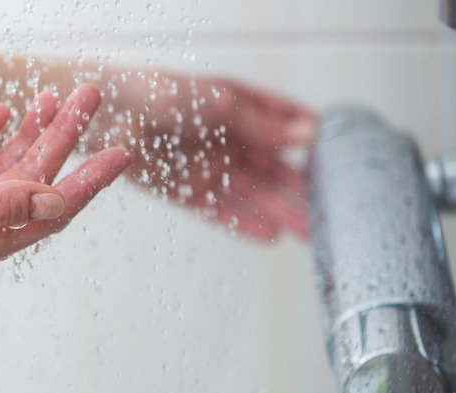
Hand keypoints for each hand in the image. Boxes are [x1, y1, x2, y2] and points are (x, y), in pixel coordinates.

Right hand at [0, 84, 129, 274]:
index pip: (52, 211)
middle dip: (64, 138)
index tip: (120, 153)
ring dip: (31, 130)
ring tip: (56, 96)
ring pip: (5, 163)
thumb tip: (56, 202)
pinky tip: (3, 112)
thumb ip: (5, 203)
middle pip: (33, 179)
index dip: (89, 181)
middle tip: (89, 97)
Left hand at [98, 73, 315, 239]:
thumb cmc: (163, 93)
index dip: (313, 143)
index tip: (343, 163)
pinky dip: (244, 223)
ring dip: (280, 213)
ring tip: (310, 232)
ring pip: (253, 195)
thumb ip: (263, 124)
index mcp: (242, 112)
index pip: (287, 127)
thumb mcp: (220, 103)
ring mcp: (209, 168)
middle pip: (274, 171)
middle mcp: (229, 142)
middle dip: (302, 191)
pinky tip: (270, 235)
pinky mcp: (186, 191)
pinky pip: (220, 211)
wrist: (112, 113)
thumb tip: (309, 134)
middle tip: (332, 213)